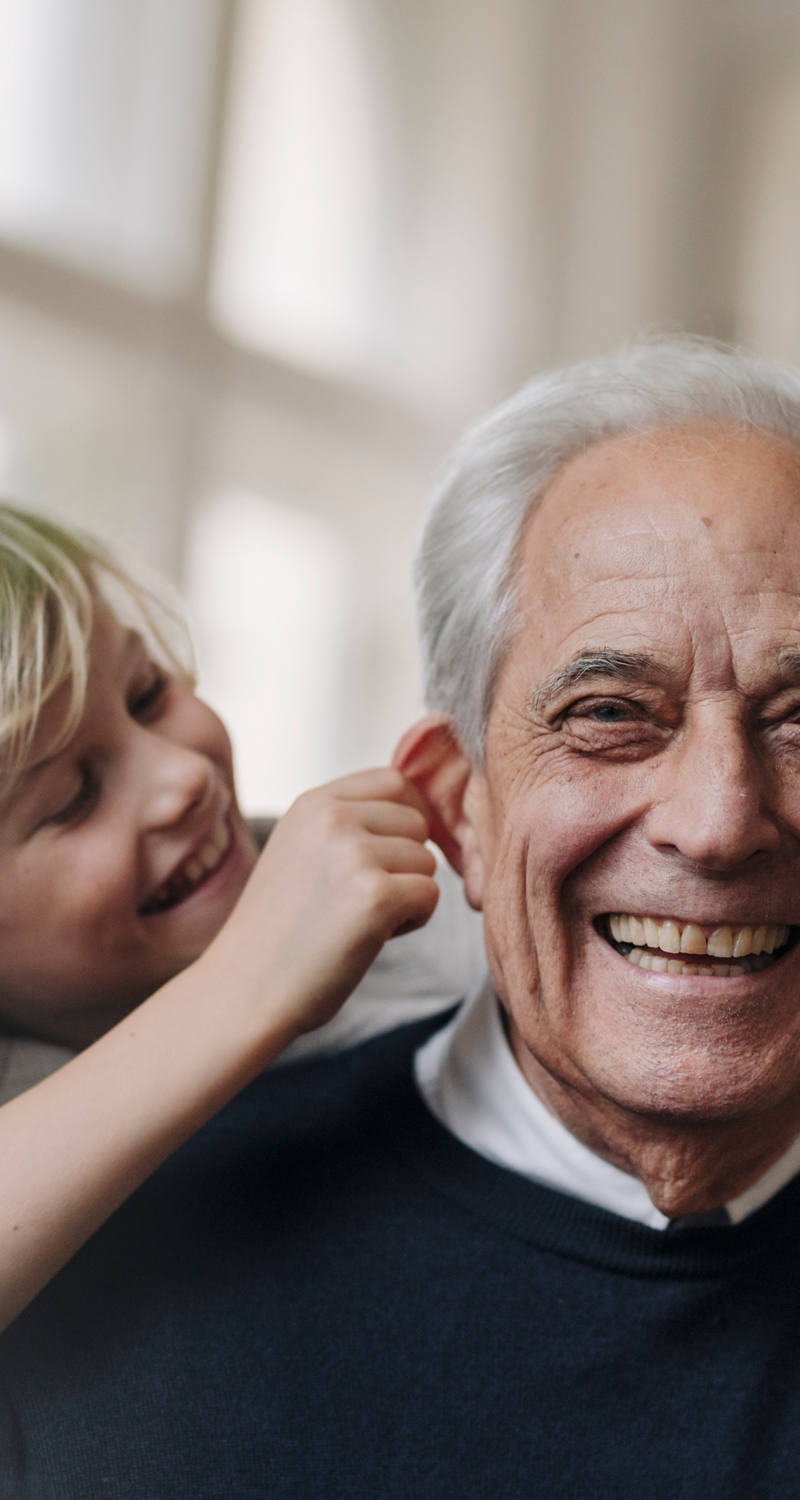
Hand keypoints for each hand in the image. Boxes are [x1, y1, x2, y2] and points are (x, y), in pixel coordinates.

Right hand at [206, 768, 438, 1039]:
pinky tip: (370, 937)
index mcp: (312, 803)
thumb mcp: (300, 850)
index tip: (388, 857)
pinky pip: (430, 895)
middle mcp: (332, 818)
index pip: (393, 781)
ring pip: (426, 861)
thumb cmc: (279, 930)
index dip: (405, 819)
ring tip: (358, 920)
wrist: (244, 990)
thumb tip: (418, 808)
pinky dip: (411, 921)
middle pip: (416, 822)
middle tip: (360, 899)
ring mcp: (354, 855)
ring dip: (407, 894)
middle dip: (405, 862)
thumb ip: (346, 823)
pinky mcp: (375, 897)